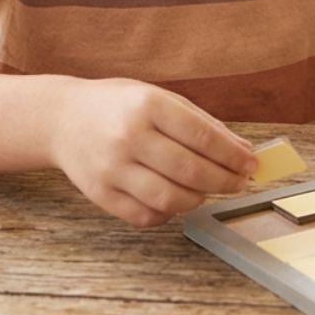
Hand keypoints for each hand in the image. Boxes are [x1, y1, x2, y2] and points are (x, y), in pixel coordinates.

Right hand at [50, 77, 257, 226]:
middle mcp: (128, 136)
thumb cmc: (120, 106)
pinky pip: (145, 216)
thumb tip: (243, 151)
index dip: (232, 155)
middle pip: (189, 170)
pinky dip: (169, 213)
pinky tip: (177, 198)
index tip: (251, 164)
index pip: (202, 136)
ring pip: (169, 199)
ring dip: (199, 199)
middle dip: (224, 180)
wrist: (63, 118)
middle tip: (240, 182)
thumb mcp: (160, 99)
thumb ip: (202, 123)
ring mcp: (111, 168)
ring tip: (207, 190)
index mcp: (147, 105)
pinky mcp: (100, 195)